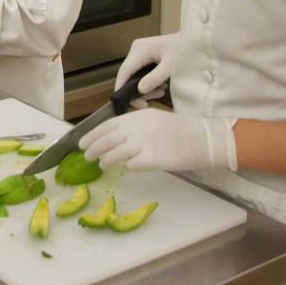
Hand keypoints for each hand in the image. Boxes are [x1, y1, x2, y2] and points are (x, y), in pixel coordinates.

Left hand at [79, 108, 237, 171]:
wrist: (202, 138)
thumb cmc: (181, 131)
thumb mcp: (155, 121)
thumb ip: (136, 127)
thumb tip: (118, 139)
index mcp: (139, 116)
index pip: (109, 124)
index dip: (93, 134)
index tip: (82, 141)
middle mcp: (140, 126)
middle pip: (109, 138)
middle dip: (94, 147)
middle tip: (85, 155)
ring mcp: (146, 141)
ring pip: (117, 151)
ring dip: (105, 158)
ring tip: (100, 164)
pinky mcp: (154, 157)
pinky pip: (133, 163)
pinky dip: (126, 166)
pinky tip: (125, 168)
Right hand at [116, 33, 177, 109]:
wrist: (193, 41)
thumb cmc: (184, 52)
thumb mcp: (171, 66)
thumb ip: (155, 78)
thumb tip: (140, 90)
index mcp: (141, 49)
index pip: (125, 70)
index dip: (121, 87)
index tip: (124, 103)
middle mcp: (135, 49)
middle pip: (128, 75)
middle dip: (137, 91)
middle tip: (150, 102)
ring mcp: (138, 52)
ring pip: (133, 76)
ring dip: (144, 88)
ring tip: (160, 92)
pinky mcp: (142, 56)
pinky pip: (139, 73)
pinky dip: (147, 82)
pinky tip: (159, 86)